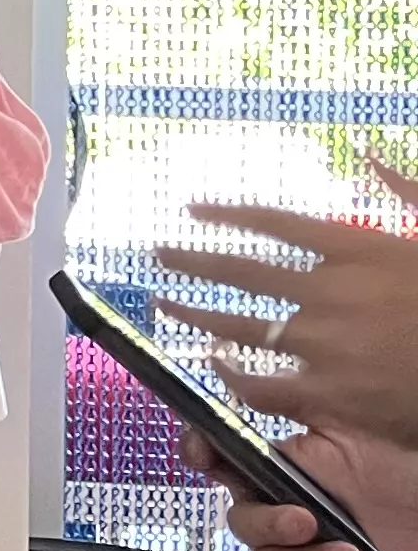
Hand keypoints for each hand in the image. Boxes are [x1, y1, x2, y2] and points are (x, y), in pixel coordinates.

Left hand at [160, 171, 417, 450]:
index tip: (192, 209)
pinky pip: (261, 386)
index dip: (227, 214)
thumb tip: (371, 156)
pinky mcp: (328, 393)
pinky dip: (233, 377)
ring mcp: (322, 343)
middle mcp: (329, 291)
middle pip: (237, 270)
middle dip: (190, 261)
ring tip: (165, 305)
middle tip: (158, 255)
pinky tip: (217, 367)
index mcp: (358, 249)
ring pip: (235, 327)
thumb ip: (406, 193)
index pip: (274, 223)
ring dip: (192, 314)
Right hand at [203, 422, 417, 550]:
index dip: (201, 456)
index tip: (203, 452)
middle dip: (268, 524)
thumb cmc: (402, 474)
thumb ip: (295, 404)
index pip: (221, 462)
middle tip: (305, 520)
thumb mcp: (348, 429)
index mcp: (281, 473)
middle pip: (240, 522)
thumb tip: (239, 370)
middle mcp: (281, 515)